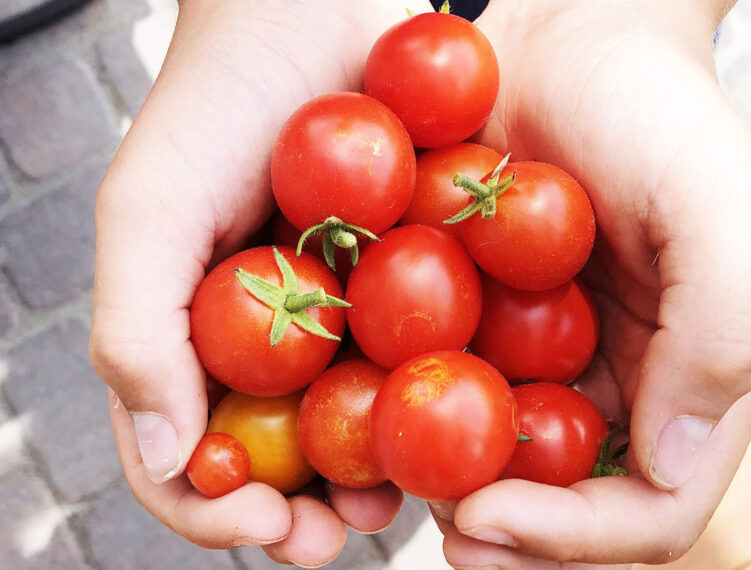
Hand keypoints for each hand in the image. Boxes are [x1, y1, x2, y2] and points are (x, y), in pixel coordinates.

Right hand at [89, 0, 430, 564]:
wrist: (307, 16)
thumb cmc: (215, 107)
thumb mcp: (147, 212)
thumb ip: (137, 333)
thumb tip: (170, 457)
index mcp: (200, 346)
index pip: (190, 459)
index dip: (217, 509)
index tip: (265, 523)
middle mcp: (274, 347)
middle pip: (284, 462)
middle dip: (313, 512)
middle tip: (349, 531)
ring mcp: (347, 323)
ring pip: (361, 426)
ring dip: (381, 473)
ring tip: (404, 493)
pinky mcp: (416, 288)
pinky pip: (428, 358)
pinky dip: (441, 398)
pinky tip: (466, 415)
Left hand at [431, 0, 750, 566]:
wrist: (573, 34)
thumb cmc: (658, 106)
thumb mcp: (722, 204)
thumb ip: (721, 334)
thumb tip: (673, 464)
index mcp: (683, 379)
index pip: (649, 508)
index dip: (573, 537)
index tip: (484, 517)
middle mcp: (610, 383)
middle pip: (562, 504)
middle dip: (499, 529)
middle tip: (431, 525)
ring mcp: (539, 356)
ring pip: (493, 459)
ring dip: (439, 482)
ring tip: (382, 473)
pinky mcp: (479, 319)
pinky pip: (443, 384)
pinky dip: (403, 406)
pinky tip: (356, 402)